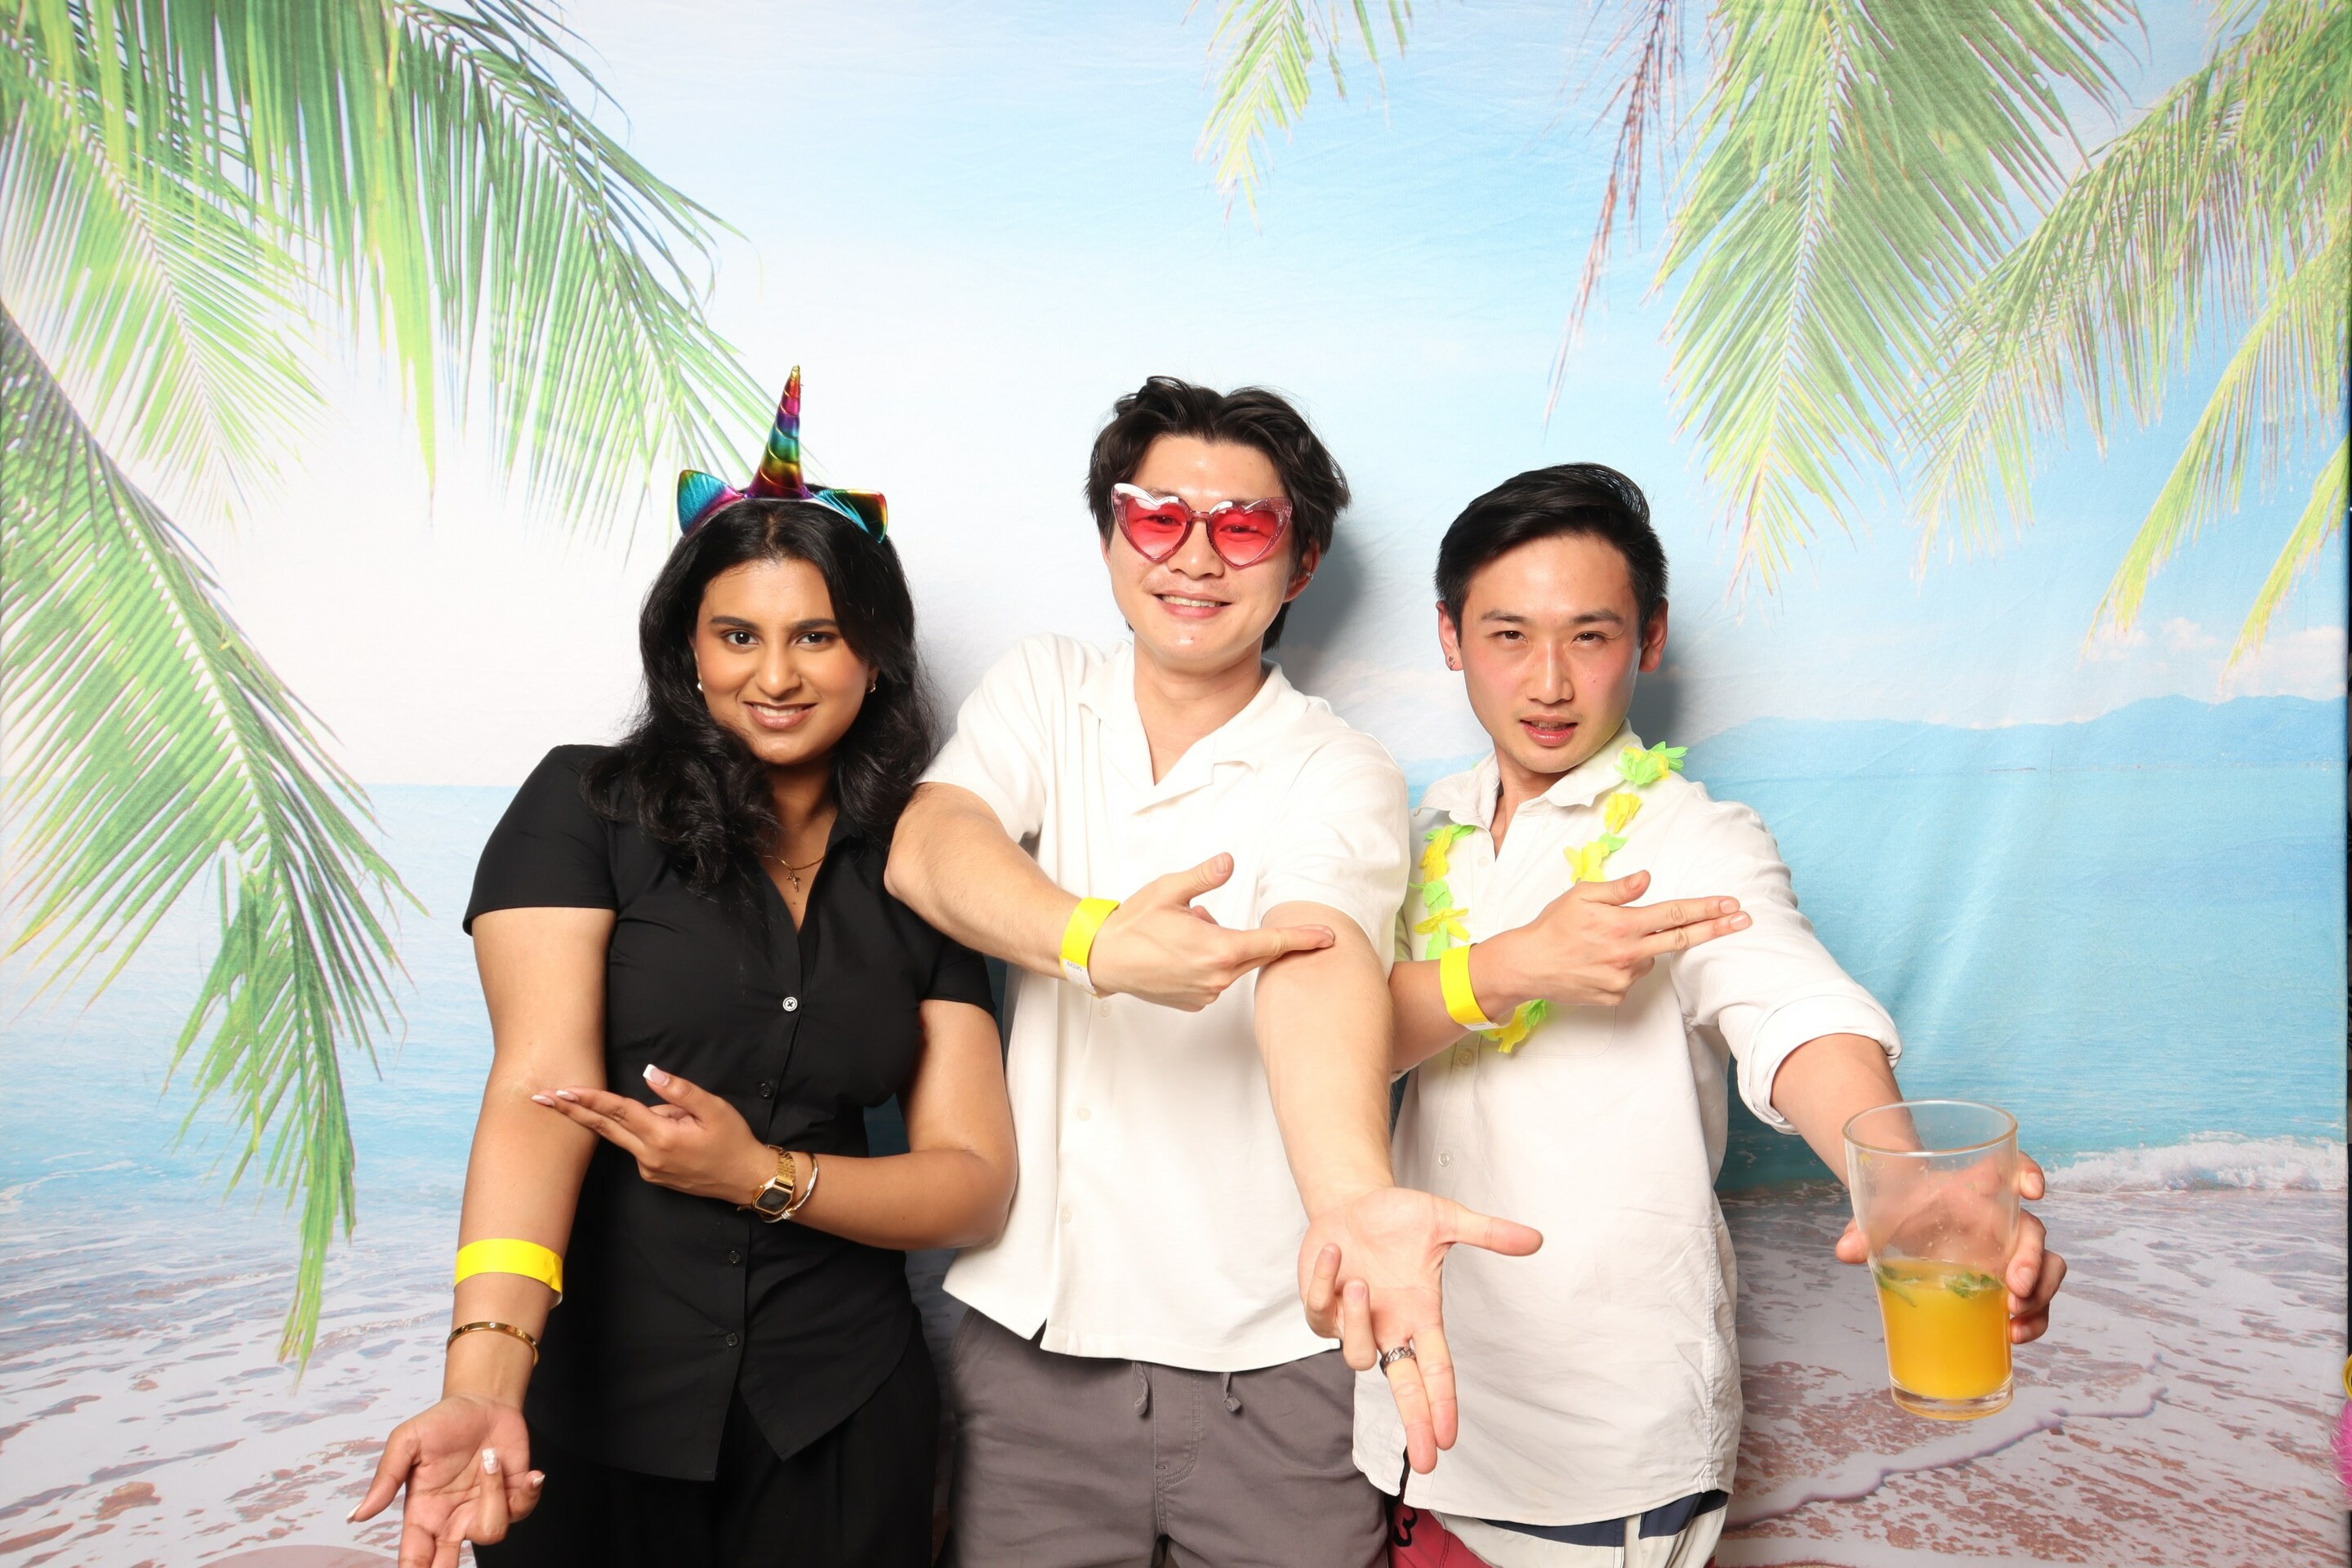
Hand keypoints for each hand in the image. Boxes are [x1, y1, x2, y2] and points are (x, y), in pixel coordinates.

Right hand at [352, 1395, 538, 1567]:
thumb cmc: (441, 1422)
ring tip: (488, 1458)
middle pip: (449, 1564)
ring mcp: (484, 1509)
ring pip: (492, 1533)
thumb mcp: (406, 1442)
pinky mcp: (514, 1496)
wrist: (483, 1401)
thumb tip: (357, 1517)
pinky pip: (523, 1510)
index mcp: (423, 1513)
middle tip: (448, 1563)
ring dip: (493, 1494)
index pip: (415, 1556)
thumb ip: (386, 1479)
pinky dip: (530, 1492)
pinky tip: (531, 1474)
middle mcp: (453, 1519)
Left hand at [535, 1065, 772, 1203]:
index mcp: (662, 1137)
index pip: (618, 1112)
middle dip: (571, 1112)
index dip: (588, 1099)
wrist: (746, 1180)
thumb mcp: (714, 1108)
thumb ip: (679, 1090)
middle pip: (603, 1128)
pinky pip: (642, 1145)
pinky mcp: (653, 1175)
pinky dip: (653, 1132)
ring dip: (638, 1119)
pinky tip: (687, 1134)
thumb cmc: (734, 1141)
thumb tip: (649, 1071)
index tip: (561, 1091)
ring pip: (628, 1135)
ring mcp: (648, 1169)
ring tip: (693, 1124)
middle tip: (539, 1098)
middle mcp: (648, 1156)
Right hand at [1088, 854, 1334, 1010]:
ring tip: (1187, 931)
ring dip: (1225, 947)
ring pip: (1234, 965)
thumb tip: (1229, 862)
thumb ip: (1205, 877)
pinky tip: (1183, 952)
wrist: (1104, 957)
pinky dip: (1211, 963)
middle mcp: (1217, 977)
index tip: (1329, 937)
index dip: (1304, 939)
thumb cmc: (1135, 923)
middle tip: (1221, 921)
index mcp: (1218, 949)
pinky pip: (1217, 979)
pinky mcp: (1196, 1002)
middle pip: (1257, 955)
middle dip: (1256, 937)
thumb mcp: (1170, 890)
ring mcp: (1207, 993)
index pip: (1273, 943)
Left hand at [1298, 1188, 1542, 1473]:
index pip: (1437, 1370)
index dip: (1442, 1404)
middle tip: (1426, 1461)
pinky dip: (1323, 1285)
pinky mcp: (1321, 1309)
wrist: (1351, 1203)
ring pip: (1356, 1356)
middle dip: (1414, 1423)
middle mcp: (1390, 1327)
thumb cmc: (1398, 1218)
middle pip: (1404, 1389)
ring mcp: (1355, 1322)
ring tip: (1360, 1283)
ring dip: (1357, 1323)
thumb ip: (1487, 1233)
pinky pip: (1319, 1315)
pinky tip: (1335, 1254)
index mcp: (1421, 1316)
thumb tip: (1535, 1239)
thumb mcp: (1445, 1220)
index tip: (1449, 1439)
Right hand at [1479, 870, 1746, 1011]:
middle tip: (1744, 920)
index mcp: (1622, 925)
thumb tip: (1648, 879)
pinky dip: (1624, 966)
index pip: (1673, 914)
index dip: (1705, 908)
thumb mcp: (1581, 895)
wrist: (1526, 966)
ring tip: (1604, 943)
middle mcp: (1628, 954)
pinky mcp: (1616, 996)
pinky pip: (1631, 977)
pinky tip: (1598, 961)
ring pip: (1649, 958)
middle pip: (1682, 940)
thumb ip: (1619, 889)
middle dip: (1716, 928)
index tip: (1732, 904)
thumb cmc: (1553, 926)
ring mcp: (1623, 979)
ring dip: (1642, 947)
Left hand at [1834, 1154, 2067, 1342]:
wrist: (1903, 1221)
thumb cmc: (1900, 1209)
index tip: (2032, 1190)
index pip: (2010, 1167)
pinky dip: (2034, 1318)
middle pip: (2034, 1231)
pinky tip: (2012, 1335)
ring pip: (2048, 1267)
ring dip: (2042, 1295)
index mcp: (1975, 1189)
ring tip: (2015, 1319)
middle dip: (2034, 1260)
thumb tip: (1847, 1251)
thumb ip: (1863, 1228)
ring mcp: (2009, 1251)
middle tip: (2016, 1288)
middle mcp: (2001, 1219)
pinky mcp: (2009, 1281)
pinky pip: (2036, 1299)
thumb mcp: (1879, 1214)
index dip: (2028, 1172)